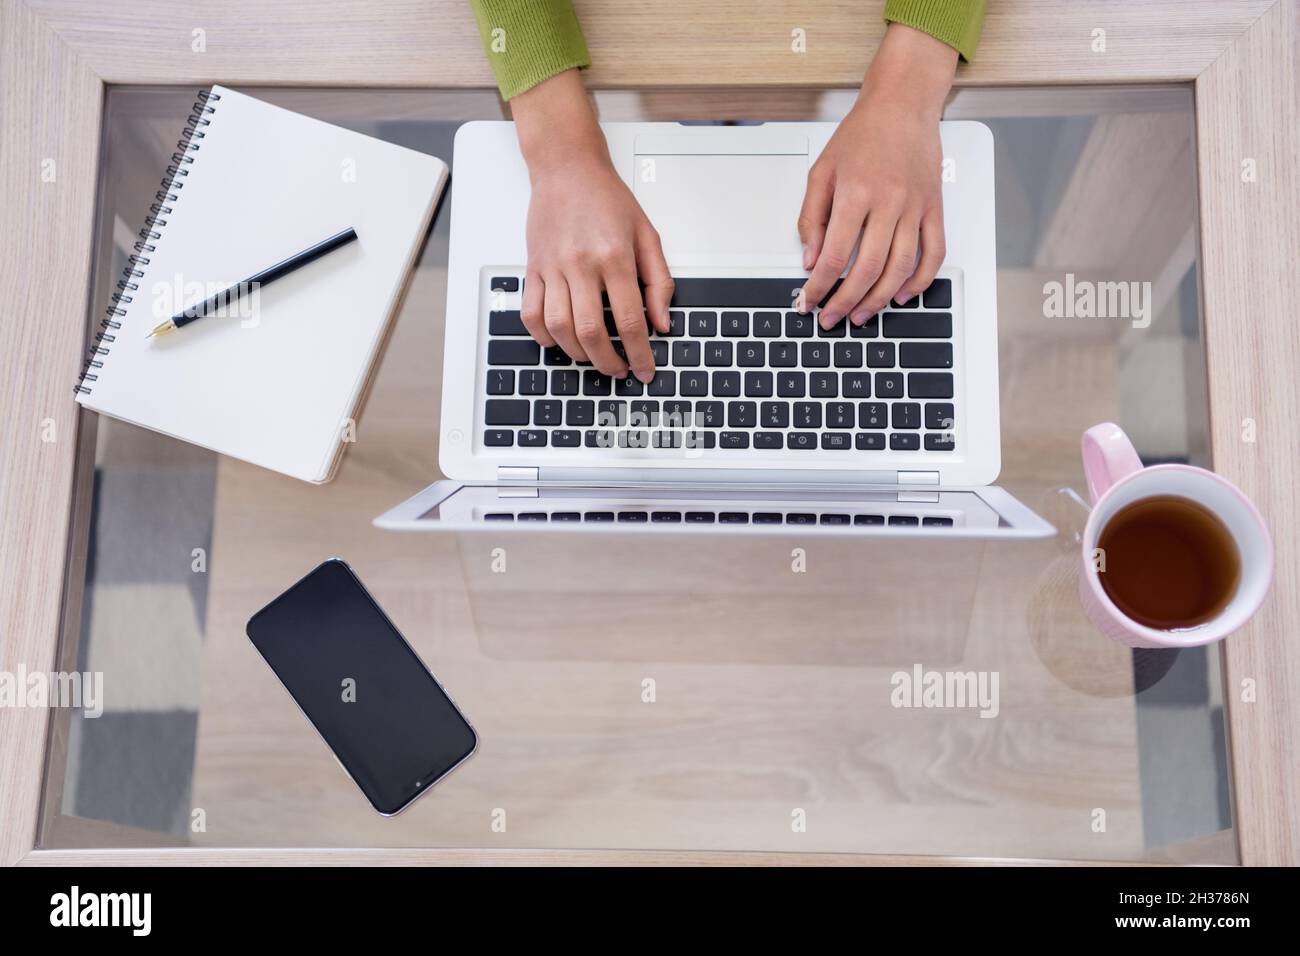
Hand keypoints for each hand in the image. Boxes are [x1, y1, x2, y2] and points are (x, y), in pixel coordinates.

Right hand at [511, 70, 672, 381]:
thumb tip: (661, 323)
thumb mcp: (647, 234)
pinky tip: (560, 341)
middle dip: (608, 362)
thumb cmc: (607, 198)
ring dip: (577, 354)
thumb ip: (658, 281)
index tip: (645, 370)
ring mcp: (552, 268)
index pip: (629, 319)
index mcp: (614, 257)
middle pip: (591, 332)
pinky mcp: (532, 268)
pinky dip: (544, 336)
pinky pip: (530, 314)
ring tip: (594, 358)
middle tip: (620, 371)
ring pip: (559, 328)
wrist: (567, 168)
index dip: (639, 353)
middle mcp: (581, 265)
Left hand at [798, 24, 957, 328]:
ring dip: (879, 300)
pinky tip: (901, 295)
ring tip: (861, 315)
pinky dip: (919, 281)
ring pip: (900, 269)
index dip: (819, 287)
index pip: (835, 256)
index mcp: (856, 193)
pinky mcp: (934, 209)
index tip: (808, 302)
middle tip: (831, 318)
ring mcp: (916, 208)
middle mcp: (889, 202)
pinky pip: (933, 254)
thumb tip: (810, 259)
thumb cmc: (861, 134)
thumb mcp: (821, 171)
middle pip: (868, 269)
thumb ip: (811, 218)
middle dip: (846, 302)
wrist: (903, 104)